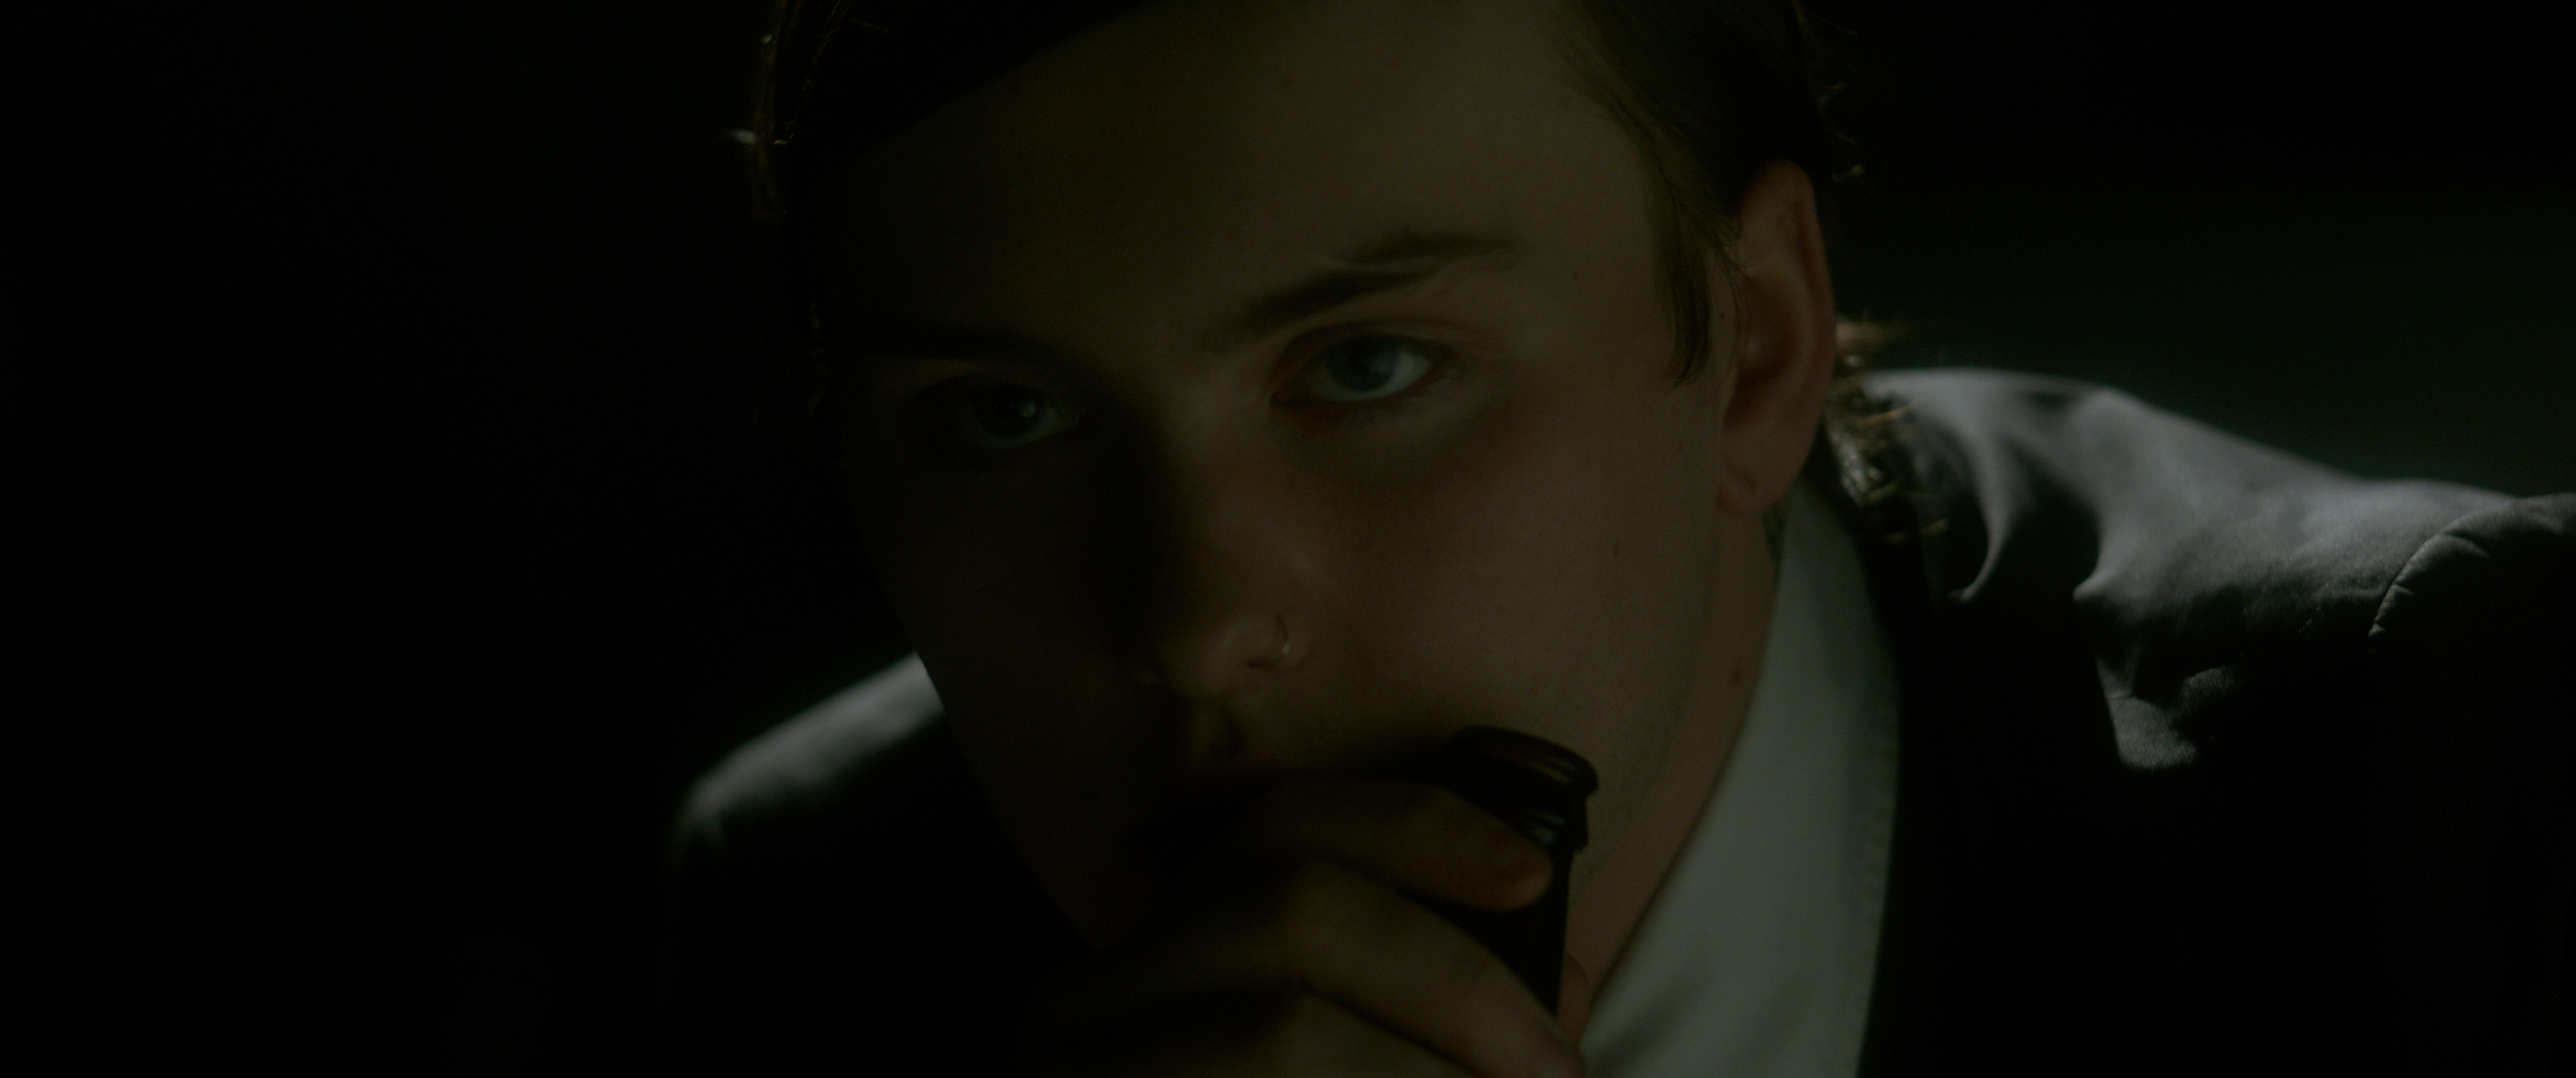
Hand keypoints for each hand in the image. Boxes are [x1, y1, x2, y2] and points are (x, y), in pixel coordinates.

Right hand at [1015, 775, 1589, 1076]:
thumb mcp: (1321, 1073)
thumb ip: (1399, 1027)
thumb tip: (1551, 983)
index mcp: (1143, 975)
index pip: (1277, 828)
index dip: (1418, 829)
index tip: (1532, 880)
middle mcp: (1081, 1012)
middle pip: (1285, 908)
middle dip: (1455, 979)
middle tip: (1556, 1067)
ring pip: (1278, 1029)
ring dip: (1430, 1073)